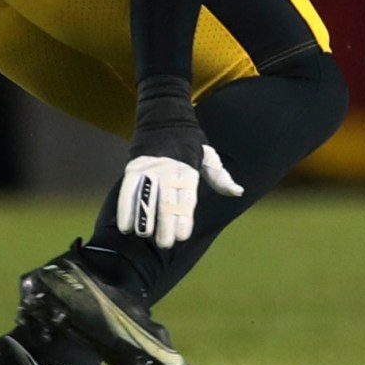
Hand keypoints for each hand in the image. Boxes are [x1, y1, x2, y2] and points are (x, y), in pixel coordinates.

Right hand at [116, 143, 242, 249]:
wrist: (166, 121)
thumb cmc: (190, 146)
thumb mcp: (209, 157)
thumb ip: (220, 178)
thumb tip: (238, 192)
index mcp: (189, 170)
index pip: (186, 198)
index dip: (184, 217)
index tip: (182, 236)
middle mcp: (169, 171)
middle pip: (167, 200)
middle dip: (165, 223)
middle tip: (165, 244)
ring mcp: (151, 169)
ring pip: (146, 196)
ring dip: (144, 217)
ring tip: (145, 234)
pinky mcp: (134, 167)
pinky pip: (127, 190)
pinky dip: (126, 208)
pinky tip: (125, 227)